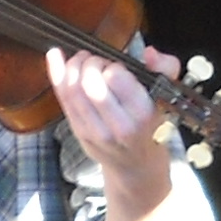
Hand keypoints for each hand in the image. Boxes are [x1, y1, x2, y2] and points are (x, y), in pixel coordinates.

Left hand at [48, 44, 175, 197]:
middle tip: (97, 61)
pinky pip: (62, 98)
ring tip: (82, 60)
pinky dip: (56, 73)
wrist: (136, 167)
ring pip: (72, 89)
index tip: (116, 66)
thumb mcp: (166, 96)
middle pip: (89, 82)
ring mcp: (94, 131)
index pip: (115, 77)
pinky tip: (55, 55)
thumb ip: (165, 68)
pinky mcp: (78, 131)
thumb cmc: (151, 126)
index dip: (112, 64)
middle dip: (90, 62)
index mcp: (142, 114)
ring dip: (73, 66)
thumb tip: (149, 53)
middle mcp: (117, 126)